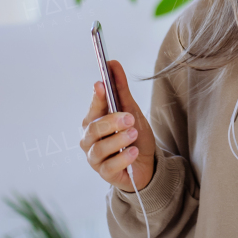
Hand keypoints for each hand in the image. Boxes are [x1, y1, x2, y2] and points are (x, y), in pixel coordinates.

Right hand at [80, 60, 156, 192]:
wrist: (147, 164)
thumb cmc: (134, 136)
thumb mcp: (132, 111)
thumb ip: (121, 89)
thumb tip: (112, 64)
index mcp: (94, 122)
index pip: (93, 108)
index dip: (96, 97)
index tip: (102, 84)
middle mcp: (90, 140)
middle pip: (93, 129)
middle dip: (112, 121)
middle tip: (130, 118)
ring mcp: (95, 158)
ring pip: (100, 148)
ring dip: (118, 139)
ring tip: (134, 133)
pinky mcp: (104, 174)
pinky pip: (109, 166)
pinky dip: (122, 158)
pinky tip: (133, 151)